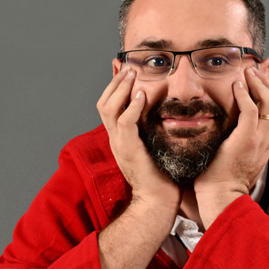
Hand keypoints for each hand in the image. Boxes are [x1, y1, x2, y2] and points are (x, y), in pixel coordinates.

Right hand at [96, 68, 179, 209]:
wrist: (159, 202)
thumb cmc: (163, 176)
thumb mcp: (155, 147)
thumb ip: (153, 130)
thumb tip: (164, 114)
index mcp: (120, 138)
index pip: (109, 106)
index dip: (113, 87)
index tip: (122, 68)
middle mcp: (115, 139)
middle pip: (103, 104)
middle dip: (114, 83)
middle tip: (128, 66)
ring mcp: (120, 145)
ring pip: (109, 110)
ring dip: (120, 89)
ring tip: (132, 74)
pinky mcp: (129, 151)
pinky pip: (125, 124)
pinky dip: (132, 108)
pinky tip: (142, 96)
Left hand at [194, 67, 268, 227]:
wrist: (220, 197)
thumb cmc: (222, 179)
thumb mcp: (238, 155)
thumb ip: (240, 138)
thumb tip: (234, 127)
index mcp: (267, 143)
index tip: (261, 78)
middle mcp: (268, 140)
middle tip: (254, 70)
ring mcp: (259, 140)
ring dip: (259, 84)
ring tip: (247, 73)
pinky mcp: (246, 140)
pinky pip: (251, 111)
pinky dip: (245, 96)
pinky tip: (236, 86)